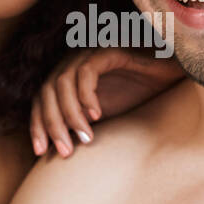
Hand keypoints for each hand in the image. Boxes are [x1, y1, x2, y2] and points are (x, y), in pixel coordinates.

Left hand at [29, 47, 183, 156]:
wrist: (167, 77)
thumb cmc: (135, 95)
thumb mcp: (102, 116)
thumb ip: (79, 126)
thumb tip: (58, 152)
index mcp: (65, 78)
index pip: (39, 101)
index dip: (37, 125)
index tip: (41, 152)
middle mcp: (71, 63)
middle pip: (46, 93)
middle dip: (53, 125)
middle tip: (65, 151)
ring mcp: (87, 55)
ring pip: (62, 83)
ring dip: (71, 114)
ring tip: (86, 138)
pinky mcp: (106, 51)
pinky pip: (87, 72)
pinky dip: (87, 96)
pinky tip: (98, 116)